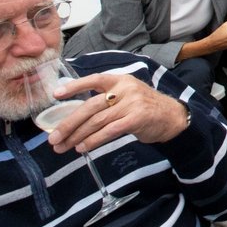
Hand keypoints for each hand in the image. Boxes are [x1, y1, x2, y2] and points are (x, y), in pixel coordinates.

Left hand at [48, 72, 189, 153]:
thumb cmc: (145, 108)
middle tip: (54, 138)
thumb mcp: (127, 96)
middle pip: (91, 106)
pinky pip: (110, 131)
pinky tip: (83, 147)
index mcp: (120, 80)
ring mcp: (132, 103)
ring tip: (64, 147)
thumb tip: (75, 115)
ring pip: (98, 120)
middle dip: (69, 123)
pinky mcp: (137, 118)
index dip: (74, 86)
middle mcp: (125, 89)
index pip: (94, 79)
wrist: (172, 116)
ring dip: (78, 136)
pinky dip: (94, 140)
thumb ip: (106, 100)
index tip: (55, 95)